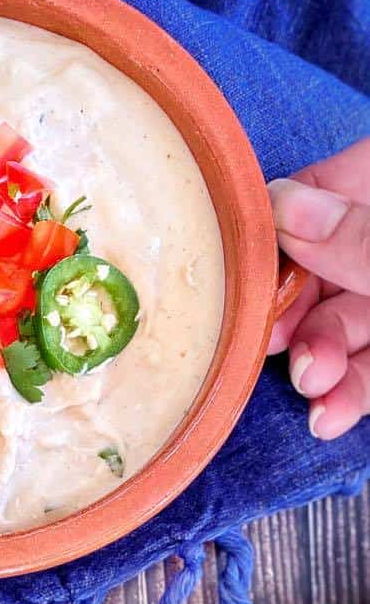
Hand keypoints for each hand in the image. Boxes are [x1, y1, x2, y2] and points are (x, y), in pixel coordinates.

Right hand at [267, 137, 369, 439]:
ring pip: (348, 320)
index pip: (329, 186)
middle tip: (273, 342)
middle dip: (297, 310)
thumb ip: (364, 240)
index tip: (247, 271)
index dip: (280, 226)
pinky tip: (329, 416)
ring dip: (319, 359)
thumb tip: (284, 206)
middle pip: (327, 261)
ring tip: (311, 388)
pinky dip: (350, 391)